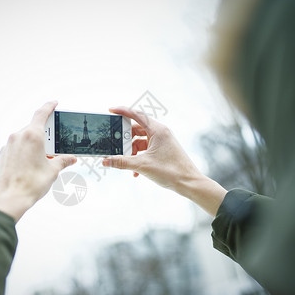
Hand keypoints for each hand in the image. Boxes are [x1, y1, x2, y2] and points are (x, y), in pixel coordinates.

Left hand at [0, 101, 76, 221]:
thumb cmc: (31, 184)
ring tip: (41, 161)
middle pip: (33, 129)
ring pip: (23, 140)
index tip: (54, 103)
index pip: (42, 114)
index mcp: (33, 136)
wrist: (8, 199)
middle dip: (44, 135)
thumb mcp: (52, 171)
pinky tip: (28, 168)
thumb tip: (70, 158)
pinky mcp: (1, 157)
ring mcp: (7, 146)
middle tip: (53, 146)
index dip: (49, 106)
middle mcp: (18, 137)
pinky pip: (14, 151)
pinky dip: (22, 155)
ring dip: (33, 146)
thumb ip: (62, 161)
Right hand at [103, 106, 226, 215]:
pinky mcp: (163, 151)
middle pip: (136, 129)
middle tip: (114, 145)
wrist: (189, 183)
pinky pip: (146, 150)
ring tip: (125, 162)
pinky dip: (138, 158)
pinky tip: (135, 171)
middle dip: (125, 139)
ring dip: (131, 152)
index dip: (122, 111)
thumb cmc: (171, 171)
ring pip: (140, 141)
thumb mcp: (142, 165)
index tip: (111, 110)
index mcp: (157, 130)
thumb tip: (105, 161)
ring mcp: (162, 142)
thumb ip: (122, 162)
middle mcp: (160, 133)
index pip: (136, 115)